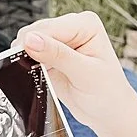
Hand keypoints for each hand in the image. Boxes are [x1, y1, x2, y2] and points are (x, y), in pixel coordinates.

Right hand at [15, 11, 136, 131]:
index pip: (49, 27)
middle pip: (35, 32)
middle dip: (32, 52)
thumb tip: (30, 39)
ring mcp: (60, 41)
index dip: (35, 42)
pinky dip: (28, 66)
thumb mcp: (85, 74)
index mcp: (86, 23)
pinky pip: (27, 55)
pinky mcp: (50, 55)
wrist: (109, 112)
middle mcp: (72, 27)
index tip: (31, 60)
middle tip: (44, 73)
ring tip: (47, 76)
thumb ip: (58, 55)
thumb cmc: (108, 93)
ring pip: (27, 42)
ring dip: (28, 59)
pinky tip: (41, 77)